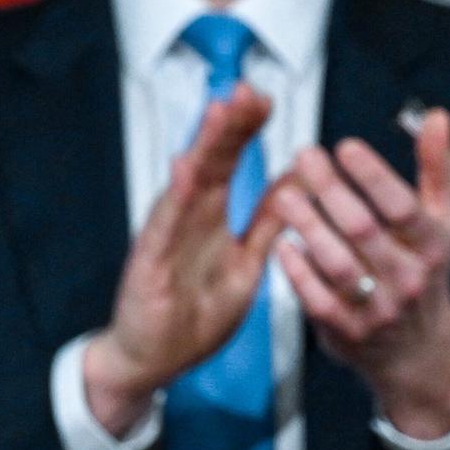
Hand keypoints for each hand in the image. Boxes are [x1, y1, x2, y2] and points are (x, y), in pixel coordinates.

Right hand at [83, 87, 281, 436]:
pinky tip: (185, 169)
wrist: (152, 361)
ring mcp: (166, 239)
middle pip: (211, 163)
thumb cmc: (196, 313)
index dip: (245, 131)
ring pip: (188, 185)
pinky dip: (176, 197)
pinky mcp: (150, 265)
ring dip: (204, 147)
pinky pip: (164, 228)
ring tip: (220, 112)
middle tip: (247, 89)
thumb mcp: (246, 263)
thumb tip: (299, 183)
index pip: (231, 164)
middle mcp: (187, 220)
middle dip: (229, 126)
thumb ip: (268, 223)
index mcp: (212, 218)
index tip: (264, 98)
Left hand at [273, 107, 449, 438]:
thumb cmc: (426, 268)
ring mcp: (377, 308)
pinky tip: (283, 243)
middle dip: (331, 189)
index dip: (373, 176)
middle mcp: (408, 279)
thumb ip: (438, 167)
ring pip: (336, 262)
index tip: (345, 146)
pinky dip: (298, 269)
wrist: (418, 350)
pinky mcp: (346, 331)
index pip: (403, 207)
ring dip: (307, 225)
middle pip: (364, 229)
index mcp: (433, 247)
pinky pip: (316, 297)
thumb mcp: (444, 221)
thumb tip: (438, 116)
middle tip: (304, 157)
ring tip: (284, 195)